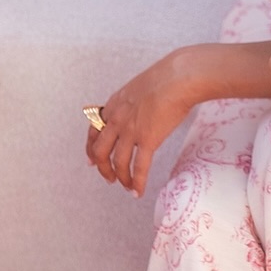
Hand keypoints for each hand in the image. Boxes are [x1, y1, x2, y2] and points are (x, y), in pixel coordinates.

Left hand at [84, 52, 194, 196]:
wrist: (179, 78)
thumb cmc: (167, 77)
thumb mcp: (140, 86)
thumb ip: (134, 101)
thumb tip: (142, 107)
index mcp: (114, 105)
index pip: (94, 130)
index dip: (91, 148)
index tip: (91, 160)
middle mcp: (117, 120)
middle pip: (100, 151)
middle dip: (102, 168)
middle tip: (109, 178)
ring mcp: (131, 131)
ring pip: (117, 162)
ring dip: (121, 178)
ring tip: (126, 186)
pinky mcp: (148, 140)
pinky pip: (139, 167)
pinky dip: (137, 183)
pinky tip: (138, 192)